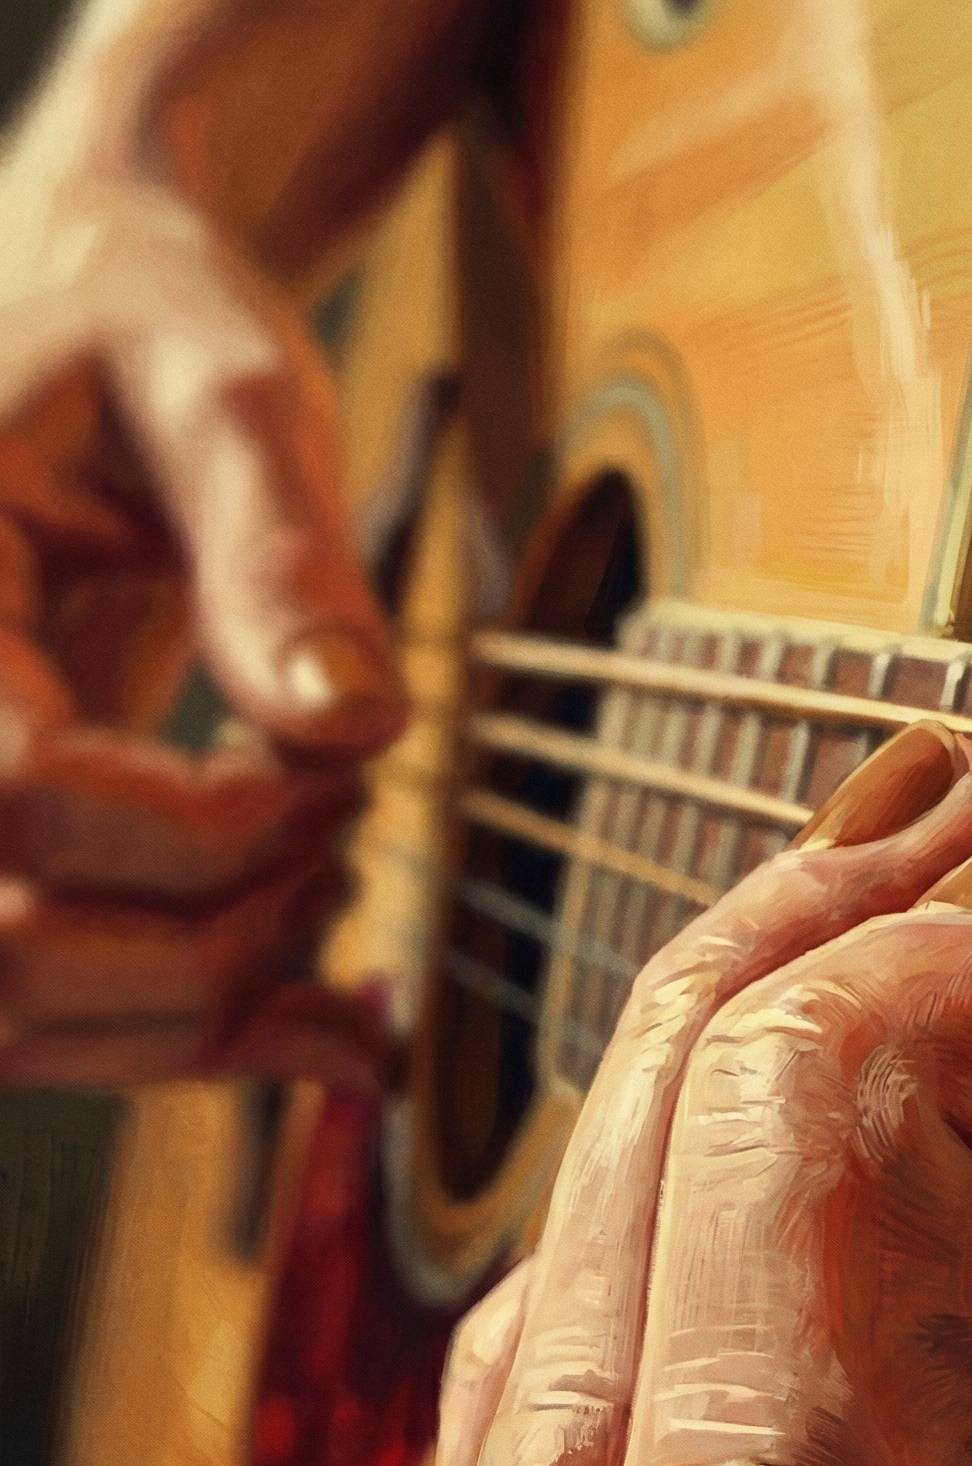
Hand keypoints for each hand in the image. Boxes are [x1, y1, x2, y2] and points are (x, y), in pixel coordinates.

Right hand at [0, 150, 403, 1088]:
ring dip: (207, 1013)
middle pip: (8, 953)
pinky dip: (196, 1044)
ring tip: (332, 896)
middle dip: (218, 943)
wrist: (89, 328)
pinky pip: (48, 1015)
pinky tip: (333, 1025)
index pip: (27, 794)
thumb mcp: (226, 388)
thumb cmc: (152, 329)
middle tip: (344, 841)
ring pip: (17, 1021)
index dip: (218, 828)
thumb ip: (279, 548)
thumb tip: (350, 722)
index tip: (345, 766)